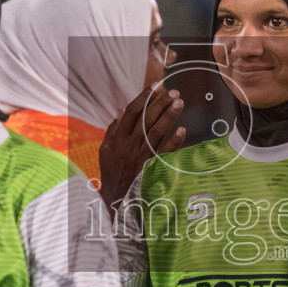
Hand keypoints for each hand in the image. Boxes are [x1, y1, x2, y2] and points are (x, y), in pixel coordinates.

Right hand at [99, 82, 185, 208]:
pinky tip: (182, 130)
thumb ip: (113, 130)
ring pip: (157, 132)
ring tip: (179, 102)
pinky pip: (165, 153)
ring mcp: (142, 157)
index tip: (155, 86)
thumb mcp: (105, 151)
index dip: (143, 97)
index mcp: (118, 139)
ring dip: (169, 116)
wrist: (116, 200)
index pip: (131, 113)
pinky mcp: (153, 168)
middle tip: (173, 91)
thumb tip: (122, 110)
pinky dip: (174, 141)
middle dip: (160, 103)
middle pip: (146, 119)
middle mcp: (130, 146)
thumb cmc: (112, 173)